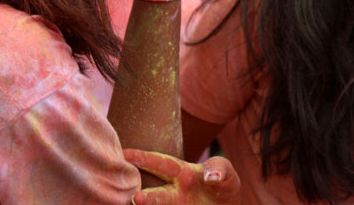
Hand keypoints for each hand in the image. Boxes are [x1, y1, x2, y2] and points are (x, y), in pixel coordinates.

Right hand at [124, 149, 240, 204]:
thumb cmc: (224, 185)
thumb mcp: (227, 174)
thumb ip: (220, 169)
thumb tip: (211, 177)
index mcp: (182, 172)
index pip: (161, 163)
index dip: (143, 158)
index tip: (126, 154)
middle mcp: (174, 192)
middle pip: (157, 194)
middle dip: (146, 196)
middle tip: (135, 197)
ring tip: (139, 204)